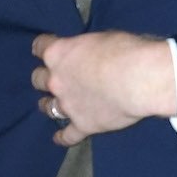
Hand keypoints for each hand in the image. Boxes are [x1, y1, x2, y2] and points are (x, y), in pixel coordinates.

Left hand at [31, 31, 175, 146]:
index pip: (39, 46)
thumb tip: (92, 54)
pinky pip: (67, 136)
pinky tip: (59, 139)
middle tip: (54, 78)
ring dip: (48, 105)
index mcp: (58, 53)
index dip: (42, 47)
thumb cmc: (124, 50)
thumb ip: (88, 49)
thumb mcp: (100, 38)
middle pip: (38, 79)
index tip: (46, 48)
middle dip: (44, 78)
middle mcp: (56, 80)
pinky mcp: (82, 125)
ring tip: (50, 105)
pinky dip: (63, 138)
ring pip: (48, 107)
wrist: (139, 79)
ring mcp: (67, 105)